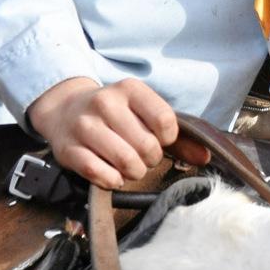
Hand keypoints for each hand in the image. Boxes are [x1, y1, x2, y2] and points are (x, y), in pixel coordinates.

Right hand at [24, 76, 178, 189]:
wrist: (64, 110)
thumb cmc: (114, 115)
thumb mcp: (143, 113)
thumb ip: (176, 136)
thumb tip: (205, 157)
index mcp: (129, 89)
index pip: (165, 119)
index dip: (167, 138)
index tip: (159, 139)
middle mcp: (105, 103)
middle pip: (147, 145)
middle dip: (150, 159)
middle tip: (142, 156)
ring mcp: (84, 126)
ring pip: (125, 161)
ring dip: (134, 172)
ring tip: (130, 166)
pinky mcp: (68, 149)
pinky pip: (100, 174)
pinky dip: (113, 180)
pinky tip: (112, 174)